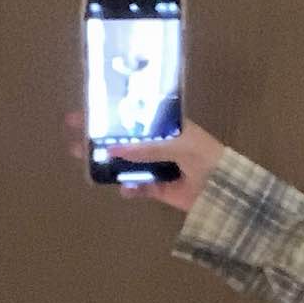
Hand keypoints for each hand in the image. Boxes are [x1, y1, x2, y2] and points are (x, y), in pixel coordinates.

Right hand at [65, 113, 227, 213]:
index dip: (110, 113)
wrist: (228, 191)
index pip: (133, 116)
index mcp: (165, 127)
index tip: (85, 111)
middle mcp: (159, 144)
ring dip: (109, 164)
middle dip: (100, 139)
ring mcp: (158, 166)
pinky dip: (130, 189)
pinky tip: (125, 189)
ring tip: (87, 163)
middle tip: (74, 138)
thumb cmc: (208, 158)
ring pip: (127, 164)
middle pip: (124, 140)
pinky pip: (138, 188)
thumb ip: (147, 147)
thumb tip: (113, 147)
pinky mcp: (160, 189)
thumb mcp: (179, 145)